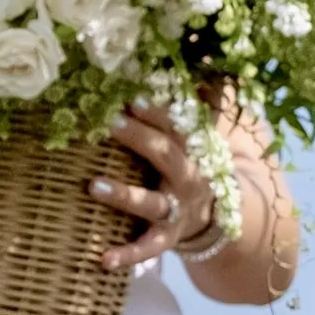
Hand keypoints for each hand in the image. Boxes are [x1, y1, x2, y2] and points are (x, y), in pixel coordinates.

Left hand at [90, 106, 223, 275]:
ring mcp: (178, 209)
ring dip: (124, 194)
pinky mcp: (168, 237)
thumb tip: (201, 54)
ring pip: (152, 203)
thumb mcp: (198, 131)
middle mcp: (188, 176)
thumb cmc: (192, 161)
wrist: (222, 214)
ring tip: (92, 186)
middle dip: (138, 138)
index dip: (157, 110)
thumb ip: (196, 97)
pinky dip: (128, 254)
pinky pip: (149, 247)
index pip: (177, 123)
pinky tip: (102, 259)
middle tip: (108, 121)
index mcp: (193, 146)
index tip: (133, 96)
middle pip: (164, 155)